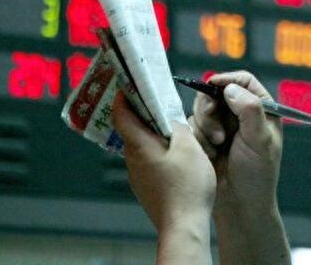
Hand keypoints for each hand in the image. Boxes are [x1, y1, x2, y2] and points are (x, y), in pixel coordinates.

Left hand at [112, 94, 216, 231]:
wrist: (183, 225)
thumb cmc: (186, 187)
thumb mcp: (189, 147)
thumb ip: (179, 128)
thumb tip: (171, 121)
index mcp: (139, 146)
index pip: (121, 115)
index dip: (123, 97)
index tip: (128, 85)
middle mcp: (132, 161)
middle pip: (132, 130)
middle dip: (143, 114)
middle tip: (158, 102)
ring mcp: (138, 177)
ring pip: (141, 147)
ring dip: (153, 135)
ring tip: (173, 129)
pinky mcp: (146, 188)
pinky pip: (148, 162)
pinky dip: (157, 152)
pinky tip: (175, 156)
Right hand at [189, 71, 283, 209]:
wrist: (239, 207)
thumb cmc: (257, 175)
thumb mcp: (259, 140)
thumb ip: (249, 110)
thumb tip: (231, 88)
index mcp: (261, 109)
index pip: (244, 81)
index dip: (228, 79)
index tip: (213, 84)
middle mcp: (240, 114)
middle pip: (216, 91)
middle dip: (212, 108)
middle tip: (217, 129)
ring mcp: (222, 126)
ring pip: (201, 109)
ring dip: (206, 126)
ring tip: (217, 146)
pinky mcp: (205, 139)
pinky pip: (192, 127)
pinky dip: (199, 139)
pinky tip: (210, 155)